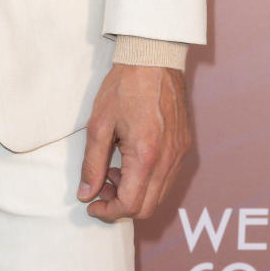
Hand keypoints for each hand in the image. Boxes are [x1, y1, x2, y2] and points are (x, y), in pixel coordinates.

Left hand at [77, 64, 190, 221]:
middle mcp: (168, 161)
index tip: (91, 204)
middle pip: (147, 207)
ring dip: (135, 194)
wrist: (153, 57)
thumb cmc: (125, 86)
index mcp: (146, 156)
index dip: (108, 212)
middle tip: (100, 189)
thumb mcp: (99, 123)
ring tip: (112, 171)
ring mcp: (179, 155)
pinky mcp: (183, 147)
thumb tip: (86, 194)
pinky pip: (167, 179)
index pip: (130, 205)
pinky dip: (148, 181)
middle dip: (120, 206)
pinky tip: (130, 161)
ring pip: (159, 195)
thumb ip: (92, 163)